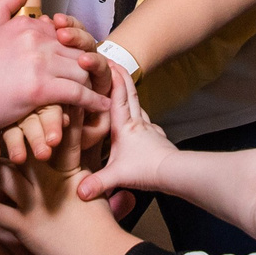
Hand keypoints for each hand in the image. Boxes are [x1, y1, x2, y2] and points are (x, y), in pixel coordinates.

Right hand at [0, 0, 110, 145]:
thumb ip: (5, 3)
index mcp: (27, 25)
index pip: (64, 35)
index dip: (75, 49)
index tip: (82, 61)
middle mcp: (37, 40)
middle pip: (77, 51)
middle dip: (90, 66)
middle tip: (101, 79)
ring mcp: (41, 63)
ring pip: (82, 71)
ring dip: (95, 83)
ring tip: (103, 92)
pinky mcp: (41, 88)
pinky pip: (78, 93)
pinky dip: (93, 100)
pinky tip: (101, 105)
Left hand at [0, 110, 141, 254]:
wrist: (101, 254)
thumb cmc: (104, 226)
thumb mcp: (101, 194)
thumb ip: (94, 176)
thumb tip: (103, 161)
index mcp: (71, 173)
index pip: (61, 139)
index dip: (51, 118)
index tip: (41, 101)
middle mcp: (50, 183)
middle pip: (24, 154)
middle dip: (9, 140)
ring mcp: (36, 203)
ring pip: (6, 178)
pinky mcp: (25, 226)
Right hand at [75, 72, 176, 202]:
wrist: (176, 173)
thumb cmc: (148, 171)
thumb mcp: (117, 176)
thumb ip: (97, 183)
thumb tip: (79, 192)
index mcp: (124, 127)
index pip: (118, 96)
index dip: (112, 77)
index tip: (106, 61)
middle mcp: (138, 124)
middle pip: (131, 94)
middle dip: (121, 77)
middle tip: (114, 64)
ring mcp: (150, 130)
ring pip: (140, 107)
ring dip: (131, 96)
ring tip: (123, 91)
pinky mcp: (157, 140)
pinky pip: (147, 123)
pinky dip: (141, 117)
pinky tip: (140, 123)